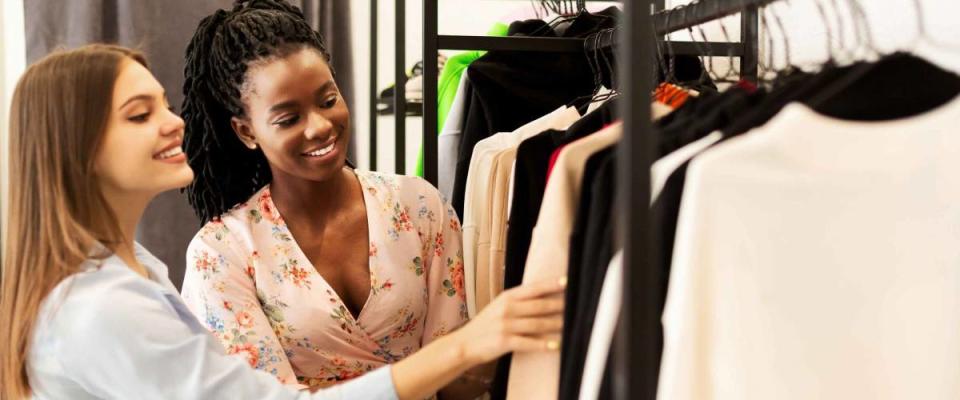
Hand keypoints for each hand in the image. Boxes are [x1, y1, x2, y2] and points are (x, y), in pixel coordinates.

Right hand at [451, 278, 566, 365]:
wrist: (465, 343)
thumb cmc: (486, 325)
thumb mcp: (499, 307)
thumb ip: (519, 302)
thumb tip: (544, 298)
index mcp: (507, 297)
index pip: (534, 288)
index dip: (552, 284)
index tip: (568, 281)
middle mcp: (507, 309)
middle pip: (539, 306)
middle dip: (560, 305)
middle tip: (577, 304)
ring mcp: (506, 325)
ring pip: (538, 324)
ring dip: (556, 325)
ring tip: (571, 325)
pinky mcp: (505, 341)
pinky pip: (529, 343)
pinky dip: (543, 345)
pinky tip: (556, 346)